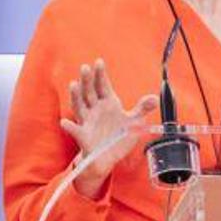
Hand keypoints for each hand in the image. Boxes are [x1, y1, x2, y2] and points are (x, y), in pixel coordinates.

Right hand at [59, 59, 157, 198]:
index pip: (103, 85)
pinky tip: (65, 122)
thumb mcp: (134, 122)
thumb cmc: (119, 136)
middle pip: (90, 92)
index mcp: (108, 103)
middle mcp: (96, 110)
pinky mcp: (84, 136)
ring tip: (74, 84)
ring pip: (80, 107)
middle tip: (85, 67)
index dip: (101, 74)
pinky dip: (70, 127)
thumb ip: (142, 109)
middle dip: (87, 80)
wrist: (109, 157)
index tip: (99, 62)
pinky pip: (75, 131)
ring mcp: (88, 122)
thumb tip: (155, 98)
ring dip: (76, 96)